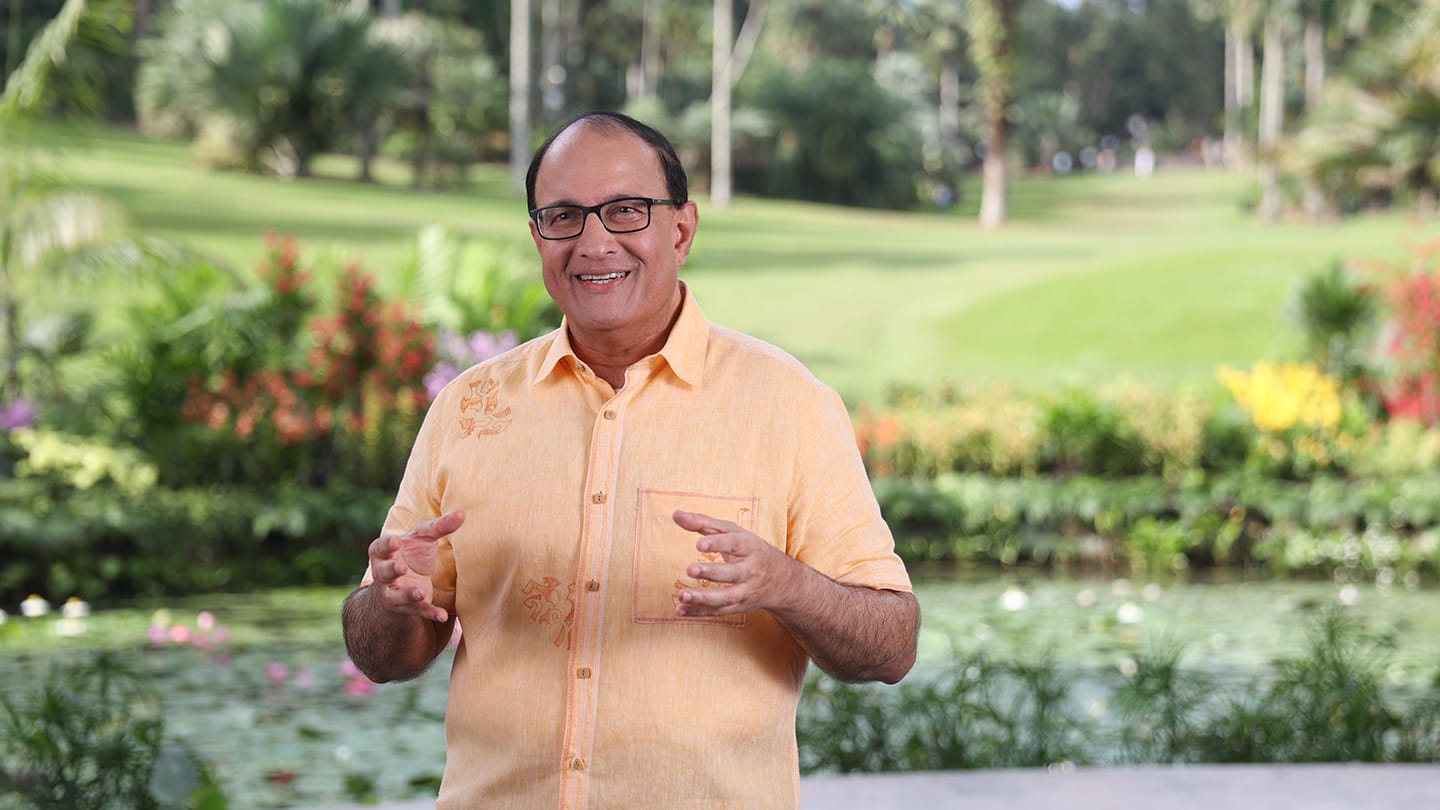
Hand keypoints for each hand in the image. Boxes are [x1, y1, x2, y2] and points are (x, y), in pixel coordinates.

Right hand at [366, 511, 463, 622]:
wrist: (404, 582)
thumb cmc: (412, 552)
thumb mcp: (423, 538)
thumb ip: (440, 526)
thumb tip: (462, 513)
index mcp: (384, 553)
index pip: (380, 548)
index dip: (386, 545)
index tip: (396, 541)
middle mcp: (384, 575)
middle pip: (383, 573)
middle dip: (391, 571)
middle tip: (401, 567)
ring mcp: (394, 594)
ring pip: (397, 597)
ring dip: (408, 595)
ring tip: (419, 593)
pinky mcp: (407, 608)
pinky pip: (417, 612)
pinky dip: (429, 613)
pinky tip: (443, 615)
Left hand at [671, 509, 799, 616]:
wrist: (780, 579)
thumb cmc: (749, 549)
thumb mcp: (732, 532)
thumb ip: (703, 523)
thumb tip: (676, 514)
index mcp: (750, 547)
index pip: (735, 544)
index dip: (718, 544)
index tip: (699, 544)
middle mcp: (751, 570)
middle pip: (732, 573)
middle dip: (711, 573)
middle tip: (690, 569)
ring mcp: (746, 591)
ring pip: (726, 597)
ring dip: (704, 598)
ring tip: (683, 594)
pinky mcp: (738, 607)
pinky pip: (718, 611)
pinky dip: (699, 612)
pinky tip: (681, 609)